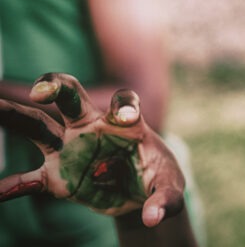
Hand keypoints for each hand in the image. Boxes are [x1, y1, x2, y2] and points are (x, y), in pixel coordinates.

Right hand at [0, 73, 184, 226]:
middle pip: (71, 97)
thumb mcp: (170, 186)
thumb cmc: (156, 177)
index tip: (126, 117)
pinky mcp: (56, 176)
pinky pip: (29, 180)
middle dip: (55, 86)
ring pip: (38, 125)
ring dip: (15, 116)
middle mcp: (92, 128)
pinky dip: (12, 187)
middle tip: (39, 90)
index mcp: (125, 124)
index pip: (124, 102)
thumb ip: (164, 199)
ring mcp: (70, 148)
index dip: (124, 106)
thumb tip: (151, 218)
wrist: (139, 193)